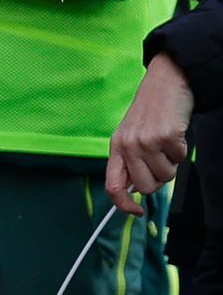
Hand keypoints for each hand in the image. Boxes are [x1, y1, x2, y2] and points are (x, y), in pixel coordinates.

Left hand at [106, 54, 193, 215]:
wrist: (166, 82)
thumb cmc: (151, 112)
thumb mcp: (132, 136)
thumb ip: (131, 161)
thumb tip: (136, 191)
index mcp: (116, 147)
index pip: (112, 185)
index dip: (123, 204)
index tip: (136, 212)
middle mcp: (127, 145)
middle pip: (146, 187)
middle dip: (158, 180)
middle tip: (161, 160)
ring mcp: (146, 141)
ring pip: (165, 176)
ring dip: (172, 163)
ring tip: (167, 142)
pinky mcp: (166, 136)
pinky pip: (180, 159)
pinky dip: (182, 150)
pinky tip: (175, 133)